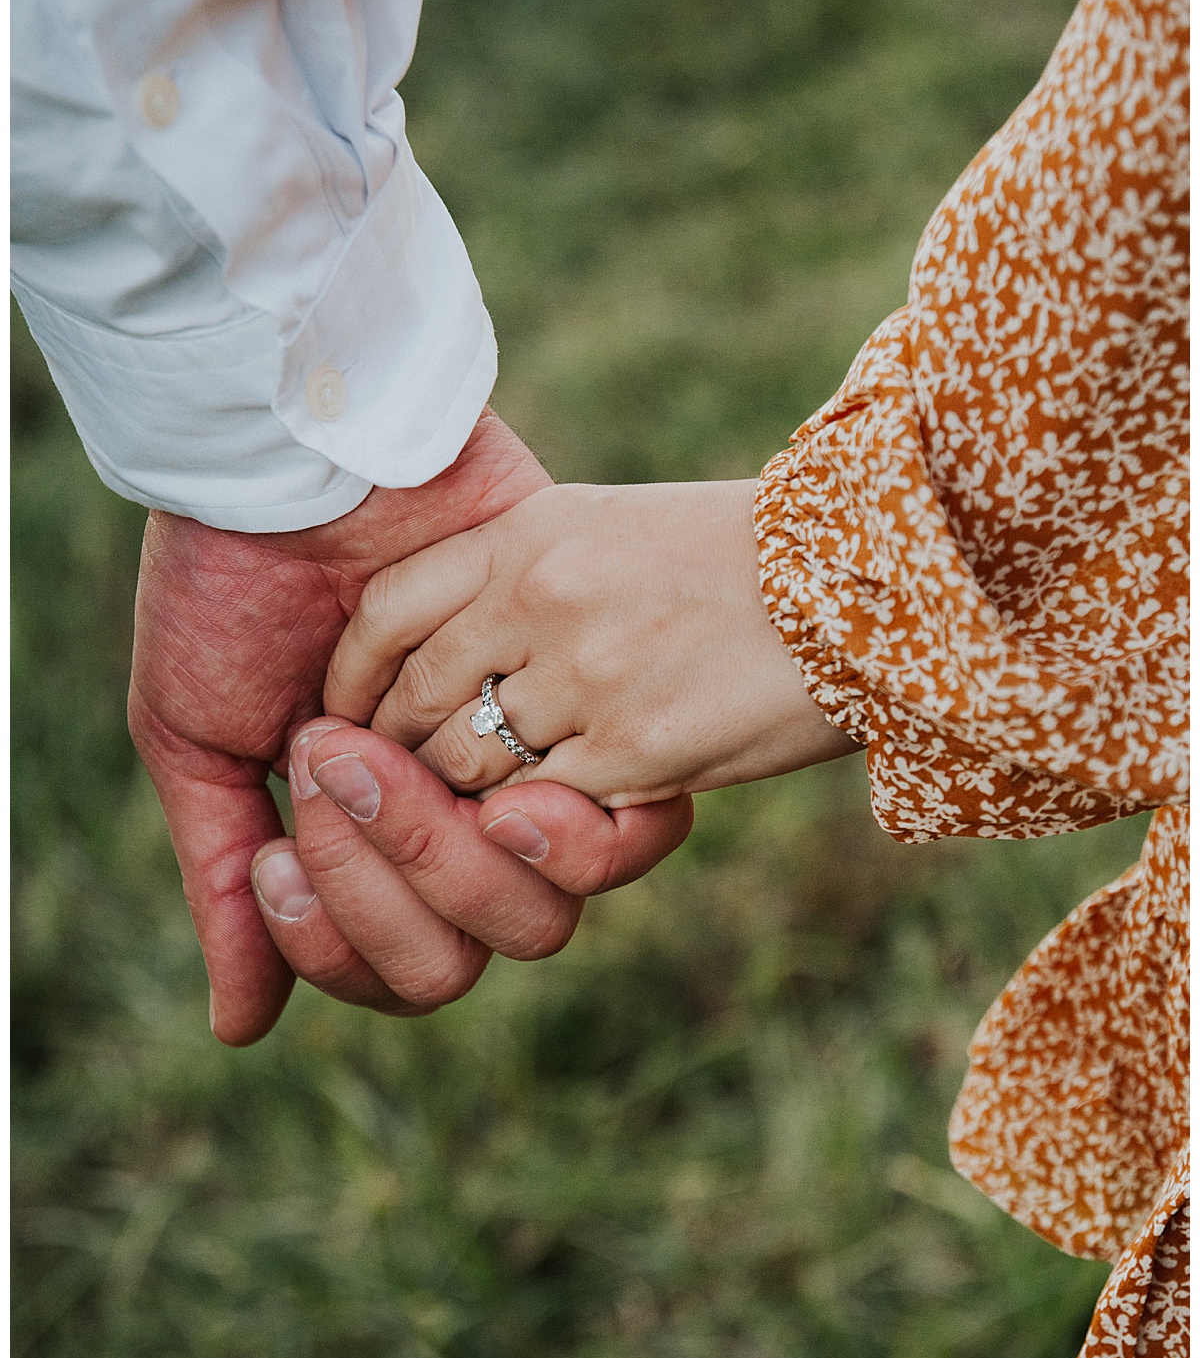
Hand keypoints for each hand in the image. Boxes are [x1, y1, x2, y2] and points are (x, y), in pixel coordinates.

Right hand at [128, 409, 688, 1046]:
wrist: (297, 460)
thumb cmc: (230, 592)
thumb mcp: (202, 742)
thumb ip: (226, 886)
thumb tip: (242, 1033)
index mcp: (384, 842)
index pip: (403, 973)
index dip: (345, 946)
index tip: (281, 856)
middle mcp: (469, 822)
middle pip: (476, 955)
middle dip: (389, 883)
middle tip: (332, 765)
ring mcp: (539, 769)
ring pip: (546, 912)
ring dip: (443, 853)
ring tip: (374, 752)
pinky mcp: (607, 705)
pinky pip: (632, 831)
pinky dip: (563, 839)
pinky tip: (507, 788)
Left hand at [324, 478, 857, 807]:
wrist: (862, 578)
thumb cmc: (741, 555)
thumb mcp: (616, 527)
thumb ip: (530, 573)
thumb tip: (459, 639)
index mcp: (531, 533)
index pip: (390, 612)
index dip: (353, 676)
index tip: (348, 713)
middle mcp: (542, 599)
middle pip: (414, 701)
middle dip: (387, 756)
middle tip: (376, 785)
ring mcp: (585, 678)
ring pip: (463, 767)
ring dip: (446, 803)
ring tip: (445, 817)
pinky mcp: (634, 752)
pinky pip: (537, 811)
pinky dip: (519, 829)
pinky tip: (526, 827)